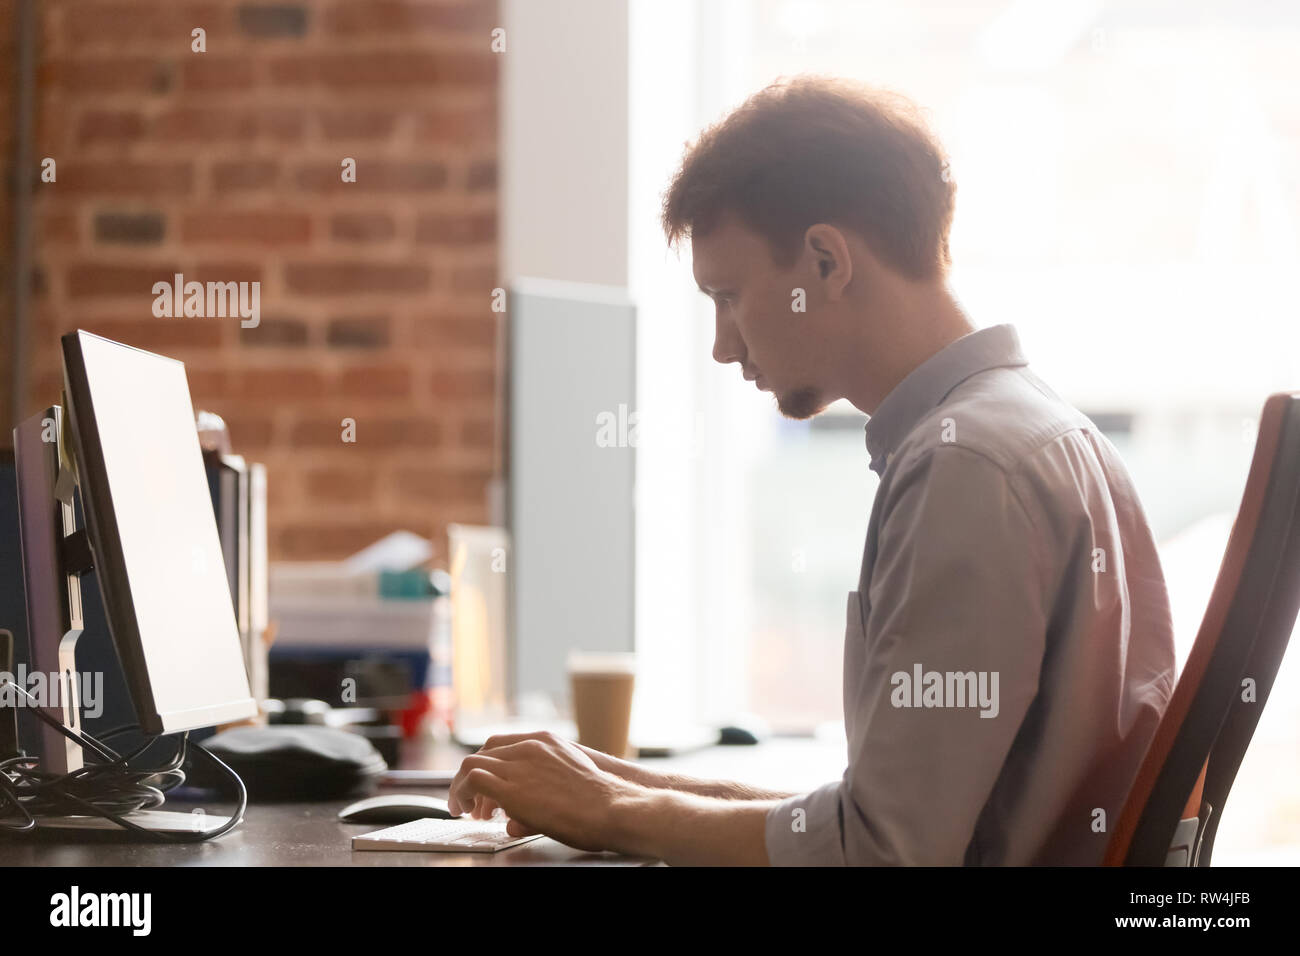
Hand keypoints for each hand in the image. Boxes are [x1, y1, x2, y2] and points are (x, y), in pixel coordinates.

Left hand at [447, 730, 642, 852]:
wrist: (613, 807)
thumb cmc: (601, 802)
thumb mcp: (570, 783)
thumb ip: (541, 793)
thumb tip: (514, 821)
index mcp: (545, 741)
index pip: (500, 744)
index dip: (486, 765)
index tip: (482, 786)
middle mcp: (529, 746)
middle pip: (483, 753)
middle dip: (470, 778)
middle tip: (470, 803)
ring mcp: (519, 765)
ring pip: (471, 764)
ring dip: (461, 787)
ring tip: (461, 809)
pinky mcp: (511, 789)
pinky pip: (472, 780)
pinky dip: (462, 794)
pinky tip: (466, 811)